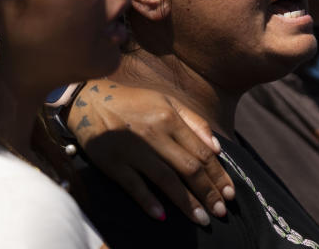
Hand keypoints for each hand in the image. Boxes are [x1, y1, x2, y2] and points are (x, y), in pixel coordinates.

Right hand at [65, 81, 235, 224]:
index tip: (230, 193)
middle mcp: (154, 133)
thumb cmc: (133, 103)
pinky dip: (148, 201)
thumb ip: (194, 122)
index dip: (219, 175)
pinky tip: (162, 216)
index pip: (202, 152)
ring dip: (186, 202)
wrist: (89, 99)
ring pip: (166, 180)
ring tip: (202, 219)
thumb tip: (217, 148)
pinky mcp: (112, 162)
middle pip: (189, 168)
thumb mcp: (166, 101)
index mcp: (170, 118)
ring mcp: (132, 149)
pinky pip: (133, 185)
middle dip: (209, 192)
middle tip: (221, 212)